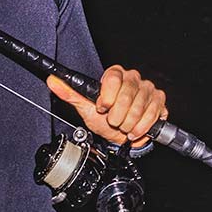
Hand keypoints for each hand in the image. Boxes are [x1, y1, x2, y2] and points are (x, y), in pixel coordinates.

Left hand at [47, 65, 167, 145]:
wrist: (119, 135)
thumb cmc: (103, 118)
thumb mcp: (85, 107)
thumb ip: (69, 93)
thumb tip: (52, 80)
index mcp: (115, 75)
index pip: (112, 79)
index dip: (107, 97)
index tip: (102, 108)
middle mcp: (133, 78)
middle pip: (127, 95)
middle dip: (116, 116)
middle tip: (112, 121)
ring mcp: (148, 89)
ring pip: (139, 107)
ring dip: (128, 123)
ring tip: (122, 126)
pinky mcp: (159, 100)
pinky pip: (153, 113)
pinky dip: (141, 126)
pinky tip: (134, 129)